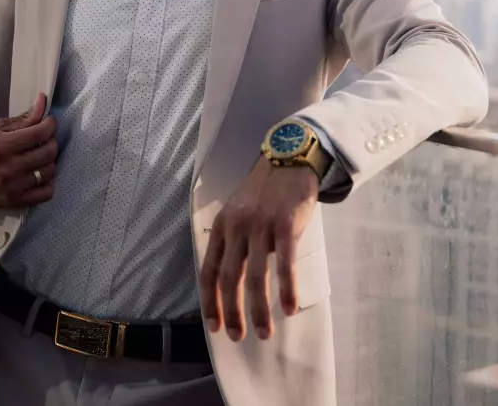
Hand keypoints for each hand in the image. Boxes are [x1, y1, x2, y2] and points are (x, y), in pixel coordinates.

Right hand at [0, 93, 57, 207]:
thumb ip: (22, 119)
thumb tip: (43, 103)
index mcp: (2, 145)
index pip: (40, 134)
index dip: (50, 125)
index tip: (48, 122)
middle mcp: (9, 167)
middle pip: (48, 152)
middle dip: (51, 140)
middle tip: (44, 138)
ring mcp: (13, 187)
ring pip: (49, 171)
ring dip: (49, 160)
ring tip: (40, 155)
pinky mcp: (14, 201)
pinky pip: (45, 193)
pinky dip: (47, 182)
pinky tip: (39, 174)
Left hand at [199, 157, 317, 342]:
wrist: (289, 160)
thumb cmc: (265, 192)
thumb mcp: (239, 212)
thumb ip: (235, 241)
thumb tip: (237, 280)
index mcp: (222, 226)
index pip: (208, 270)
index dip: (210, 302)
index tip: (214, 327)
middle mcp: (237, 227)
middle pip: (229, 278)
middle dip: (233, 312)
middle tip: (239, 337)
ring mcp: (261, 225)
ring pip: (256, 277)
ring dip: (259, 310)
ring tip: (264, 332)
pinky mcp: (286, 225)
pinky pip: (285, 264)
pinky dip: (287, 290)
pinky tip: (289, 308)